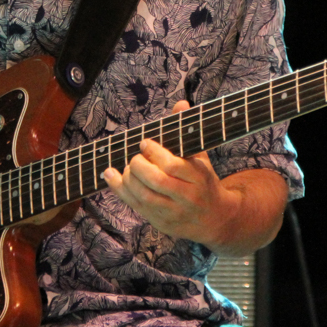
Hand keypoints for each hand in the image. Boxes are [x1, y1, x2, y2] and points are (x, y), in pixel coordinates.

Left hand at [101, 101, 236, 244]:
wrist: (216, 219)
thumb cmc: (204, 182)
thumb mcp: (200, 157)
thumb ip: (187, 131)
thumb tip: (180, 103)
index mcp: (199, 178)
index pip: (173, 166)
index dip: (154, 152)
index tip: (144, 143)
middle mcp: (188, 197)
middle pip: (157, 182)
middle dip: (138, 166)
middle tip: (134, 157)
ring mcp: (174, 213)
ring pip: (144, 197)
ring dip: (127, 179)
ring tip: (125, 167)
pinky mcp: (161, 223)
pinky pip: (136, 207)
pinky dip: (119, 190)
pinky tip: (110, 175)